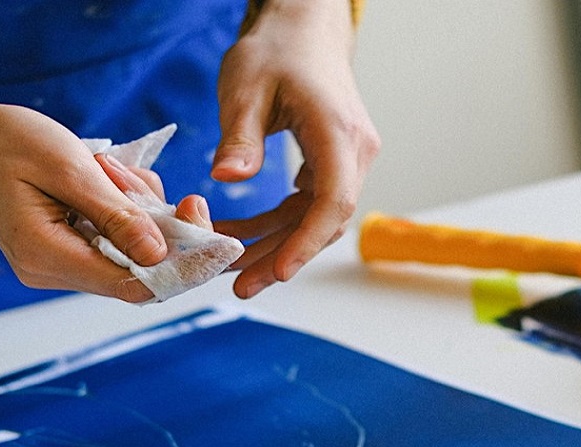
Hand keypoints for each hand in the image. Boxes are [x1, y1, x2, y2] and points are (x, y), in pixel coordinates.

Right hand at [0, 104, 174, 301]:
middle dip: (158, 225)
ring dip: (137, 208)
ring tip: (108, 168)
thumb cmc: (9, 142)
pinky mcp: (67, 248)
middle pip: (136, 270)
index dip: (176, 267)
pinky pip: (115, 237)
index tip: (205, 227)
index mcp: (45, 256)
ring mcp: (59, 263)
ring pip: (130, 249)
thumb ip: (115, 213)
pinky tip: (106, 175)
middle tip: (147, 181)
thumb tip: (159, 254)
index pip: (129, 286)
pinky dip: (124, 206)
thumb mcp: (68, 167)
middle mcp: (52, 271)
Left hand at [212, 0, 379, 298]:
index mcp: (338, 132)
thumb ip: (240, 136)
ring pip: (316, 218)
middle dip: (282, 256)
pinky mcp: (332, 162)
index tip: (278, 273)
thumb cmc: (277, 50)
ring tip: (231, 265)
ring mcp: (347, 159)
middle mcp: (354, 151)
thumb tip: (227, 179)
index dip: (306, 242)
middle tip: (238, 284)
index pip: (333, 200)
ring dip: (276, 244)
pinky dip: (278, 223)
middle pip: (325, 220)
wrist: (303, 29)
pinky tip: (242, 233)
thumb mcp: (246, 87)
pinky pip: (309, 204)